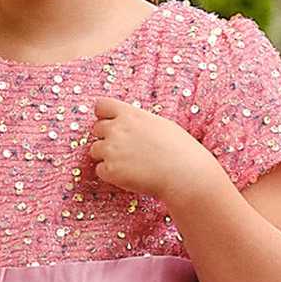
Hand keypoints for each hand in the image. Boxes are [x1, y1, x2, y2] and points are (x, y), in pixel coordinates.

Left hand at [84, 97, 213, 206]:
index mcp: (130, 115)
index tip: (111, 123)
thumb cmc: (180, 150)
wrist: (185, 175)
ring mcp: (111, 150)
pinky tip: (129, 176)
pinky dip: (110, 174)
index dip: (104, 115)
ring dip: (106, 156)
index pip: (101, 106)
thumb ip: (139, 122)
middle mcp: (116, 129)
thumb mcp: (161, 124)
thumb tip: (130, 124)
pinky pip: (100, 170)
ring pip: (95, 150)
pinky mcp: (110, 170)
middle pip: (96, 129)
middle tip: (125, 149)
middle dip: (106, 138)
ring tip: (129, 164)